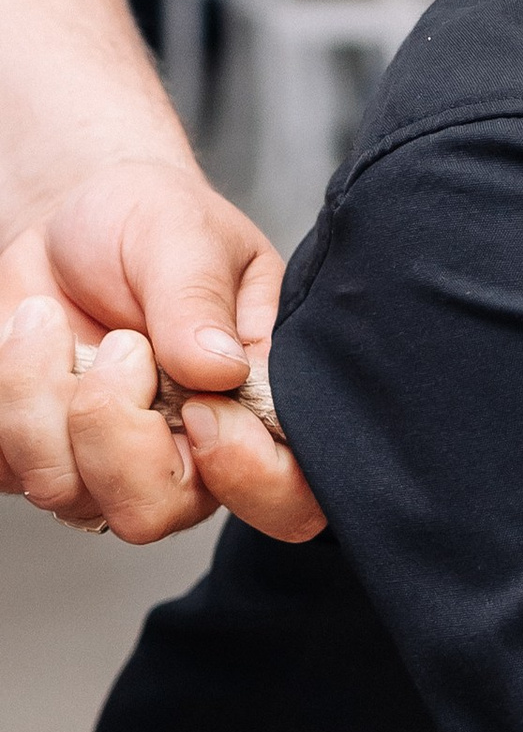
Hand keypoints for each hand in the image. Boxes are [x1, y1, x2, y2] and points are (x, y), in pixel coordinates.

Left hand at [0, 158, 322, 543]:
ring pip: (64, 492)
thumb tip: (219, 370)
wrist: (72, 216)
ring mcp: (104, 465)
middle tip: (120, 346)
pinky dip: (3, 392)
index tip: (199, 406)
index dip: (245, 475)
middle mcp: (186, 455)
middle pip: (152, 514)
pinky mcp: (35, 454)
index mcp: (254, 409)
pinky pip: (5, 467)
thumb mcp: (187, 236)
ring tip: (51, 321)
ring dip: (40, 395)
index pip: (285, 497)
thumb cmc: (150, 222)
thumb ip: (201, 300)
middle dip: (112, 432)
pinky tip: (28, 337)